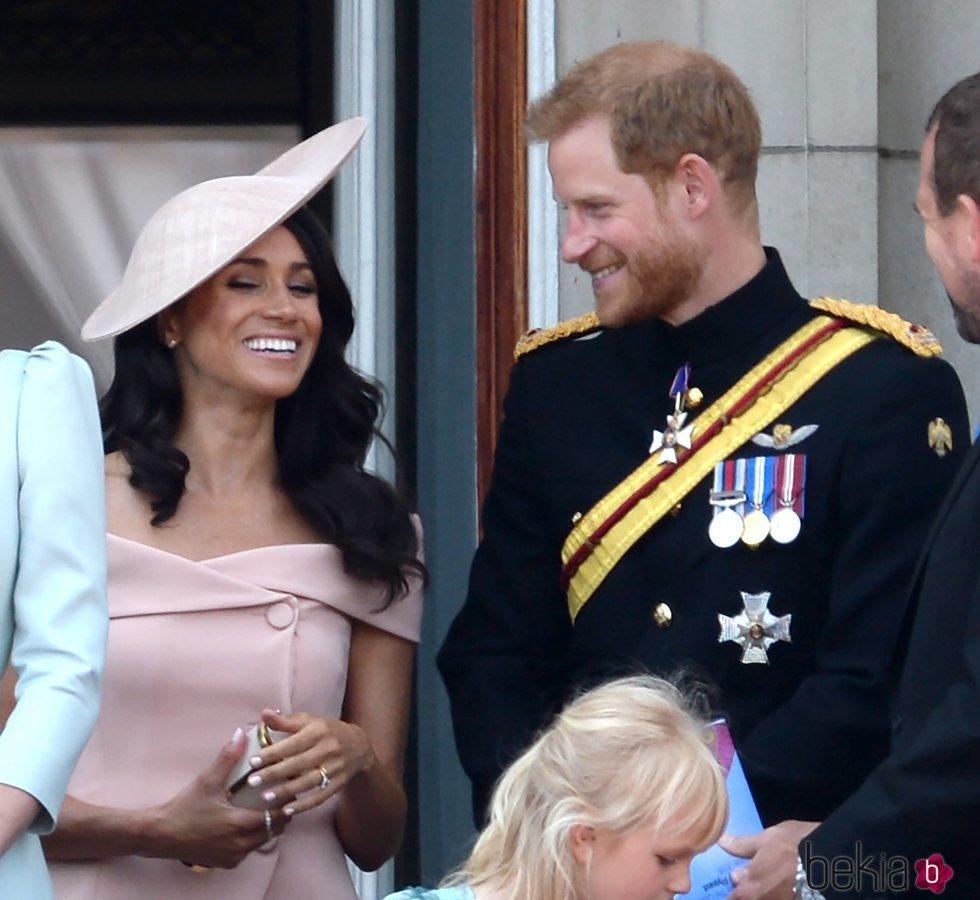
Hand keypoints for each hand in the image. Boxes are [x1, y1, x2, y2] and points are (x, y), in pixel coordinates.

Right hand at [147, 728, 289, 868]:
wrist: (160, 835)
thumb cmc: (184, 808)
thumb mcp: (208, 780)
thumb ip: (228, 757)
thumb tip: (242, 734)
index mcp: (239, 825)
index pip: (275, 817)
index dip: (285, 805)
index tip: (287, 790)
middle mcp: (239, 845)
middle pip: (272, 831)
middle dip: (279, 816)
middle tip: (280, 798)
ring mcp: (232, 857)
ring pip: (261, 842)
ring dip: (266, 828)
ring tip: (266, 809)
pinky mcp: (224, 863)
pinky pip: (247, 851)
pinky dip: (252, 839)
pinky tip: (246, 825)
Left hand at [242, 709, 374, 816]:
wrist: (359, 745)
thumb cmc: (327, 731)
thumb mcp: (309, 721)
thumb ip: (286, 720)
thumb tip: (264, 714)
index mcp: (318, 731)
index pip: (293, 743)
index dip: (273, 753)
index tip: (253, 761)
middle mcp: (328, 749)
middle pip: (298, 764)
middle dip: (274, 774)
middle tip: (252, 782)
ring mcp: (335, 768)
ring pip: (308, 782)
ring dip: (286, 791)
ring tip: (265, 798)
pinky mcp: (339, 783)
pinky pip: (320, 797)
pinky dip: (304, 805)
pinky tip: (287, 811)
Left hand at [722, 820, 818, 899]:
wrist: (833, 860)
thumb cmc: (795, 845)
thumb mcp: (767, 838)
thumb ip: (742, 846)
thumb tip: (722, 843)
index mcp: (749, 889)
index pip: (732, 899)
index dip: (735, 889)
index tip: (737, 879)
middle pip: (749, 899)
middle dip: (750, 891)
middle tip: (760, 876)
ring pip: (767, 899)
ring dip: (767, 893)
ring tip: (775, 878)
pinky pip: (784, 899)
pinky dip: (783, 893)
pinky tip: (789, 883)